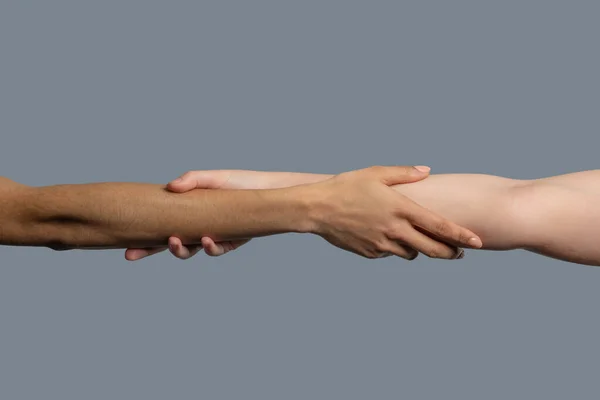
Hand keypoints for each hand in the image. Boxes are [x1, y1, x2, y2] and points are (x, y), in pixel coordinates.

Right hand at [124, 170, 261, 260]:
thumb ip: (192, 180)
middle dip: (149, 250)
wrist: (269, 192)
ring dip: (180, 249)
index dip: (143, 241)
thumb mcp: (213, 178)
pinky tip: (206, 240)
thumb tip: (170, 186)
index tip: (126, 250)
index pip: (159, 228)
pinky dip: (210, 247)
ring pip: (191, 250)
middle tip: (132, 254)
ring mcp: (212, 235)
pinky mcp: (231, 241)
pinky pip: (217, 249)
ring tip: (175, 240)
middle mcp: (197, 226)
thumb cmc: (239, 183)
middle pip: (168, 243)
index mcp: (187, 213)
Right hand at [304, 165, 481, 259]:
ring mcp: (382, 245)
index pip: (439, 226)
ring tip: (415, 238)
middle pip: (432, 249)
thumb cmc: (346, 186)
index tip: (479, 242)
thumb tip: (427, 171)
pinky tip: (385, 236)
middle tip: (460, 253)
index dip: (462, 235)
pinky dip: (393, 248)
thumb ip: (404, 173)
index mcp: (400, 208)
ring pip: (411, 254)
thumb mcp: (375, 173)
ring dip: (417, 248)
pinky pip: (389, 254)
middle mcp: (395, 230)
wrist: (316, 209)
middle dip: (450, 253)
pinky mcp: (370, 253)